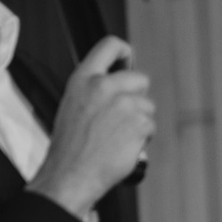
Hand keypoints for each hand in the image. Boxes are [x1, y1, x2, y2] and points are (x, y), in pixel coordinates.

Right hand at [27, 36, 153, 219]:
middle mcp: (103, 87)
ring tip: (117, 137)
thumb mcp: (73, 105)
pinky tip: (123, 146)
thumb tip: (119, 84)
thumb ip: (95, 90)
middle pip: (140, 79)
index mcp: (83, 79)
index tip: (129, 61)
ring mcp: (124, 104)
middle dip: (137, 97)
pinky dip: (142, 138)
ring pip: (147, 106)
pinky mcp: (139, 123)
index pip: (110, 46)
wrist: (70, 175)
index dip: (125, 52)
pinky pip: (150, 126)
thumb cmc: (70, 147)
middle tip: (122, 117)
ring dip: (139, 121)